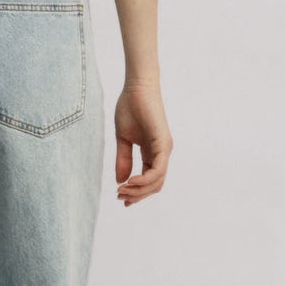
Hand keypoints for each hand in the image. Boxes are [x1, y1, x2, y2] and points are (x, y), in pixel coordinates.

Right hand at [113, 82, 171, 205]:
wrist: (136, 88)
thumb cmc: (130, 108)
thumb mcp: (123, 139)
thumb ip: (123, 159)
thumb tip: (120, 181)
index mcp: (152, 152)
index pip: (149, 180)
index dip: (136, 192)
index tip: (121, 197)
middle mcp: (161, 153)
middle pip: (154, 185)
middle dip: (137, 195)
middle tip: (120, 197)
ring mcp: (164, 149)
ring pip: (157, 181)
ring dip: (139, 190)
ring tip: (122, 190)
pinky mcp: (163, 144)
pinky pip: (158, 170)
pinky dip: (145, 180)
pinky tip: (130, 182)